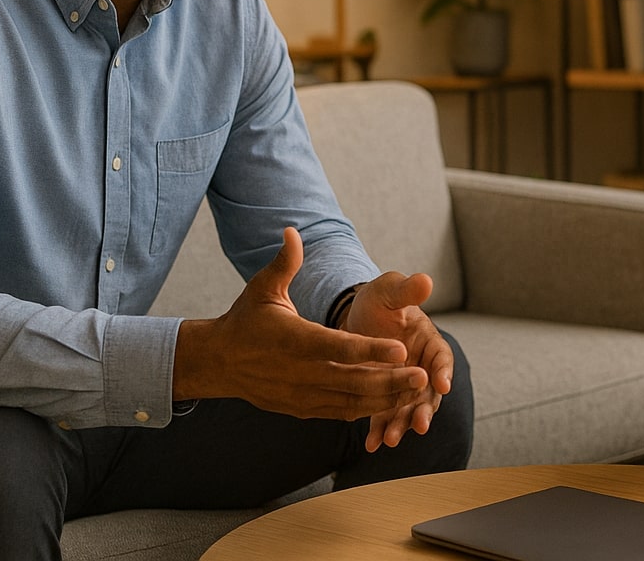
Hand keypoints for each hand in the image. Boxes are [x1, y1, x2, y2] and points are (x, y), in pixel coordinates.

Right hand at [174, 228, 430, 421]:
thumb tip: (292, 230)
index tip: (402, 349)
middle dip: (390, 381)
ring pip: (350, 402)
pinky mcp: (301, 409)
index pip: (340, 348)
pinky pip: (339, 412)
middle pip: (353, 381)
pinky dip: (365, 409)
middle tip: (424, 377)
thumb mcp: (263, 289)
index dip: (371, 350)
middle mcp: (301, 372)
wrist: (218, 362)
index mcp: (296, 340)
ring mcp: (302, 395)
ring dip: (384, 399)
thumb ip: (284, 263)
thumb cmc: (246, 320)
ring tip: (416, 392)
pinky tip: (390, 403)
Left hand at [341, 270, 452, 451]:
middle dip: (424, 410)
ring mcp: (403, 386)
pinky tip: (372, 444)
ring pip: (408, 409)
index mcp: (428, 341)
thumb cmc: (378, 301)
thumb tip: (425, 280)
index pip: (441, 358)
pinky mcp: (384, 397)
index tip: (441, 384)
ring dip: (402, 425)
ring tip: (392, 439)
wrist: (355, 318)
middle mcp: (421, 368)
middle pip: (429, 393)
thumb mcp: (388, 291)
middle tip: (420, 424)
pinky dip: (380, 431)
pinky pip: (385, 417)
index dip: (443, 371)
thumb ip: (406, 290)